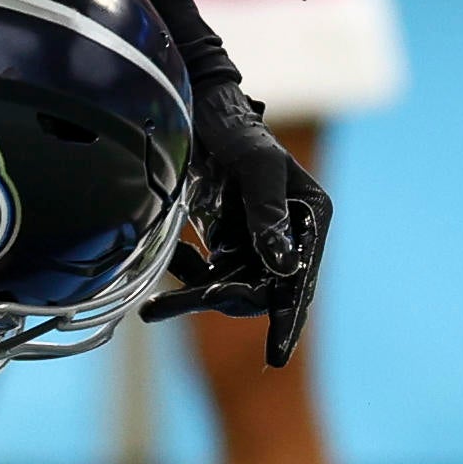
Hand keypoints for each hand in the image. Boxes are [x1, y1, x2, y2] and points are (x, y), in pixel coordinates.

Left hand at [140, 84, 329, 363]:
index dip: (288, 319)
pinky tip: (164, 251)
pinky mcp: (222, 240)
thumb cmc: (237, 129)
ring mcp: (252, 240)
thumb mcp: (256, 165)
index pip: (299, 279)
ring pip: (227, 286)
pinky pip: (204, 271)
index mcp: (308, 219)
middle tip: (174, 306)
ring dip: (192, 294)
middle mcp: (285, 236)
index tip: (276, 356)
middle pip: (259, 288)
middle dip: (218, 299)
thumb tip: (282, 266)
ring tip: (154, 309)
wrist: (196, 107)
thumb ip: (268, 213)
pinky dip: (183, 269)